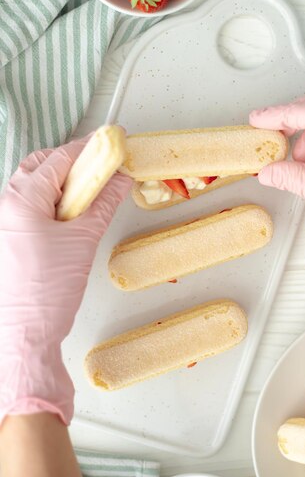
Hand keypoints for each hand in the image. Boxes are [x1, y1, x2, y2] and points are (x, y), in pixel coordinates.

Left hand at [0, 138, 131, 424]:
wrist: (25, 335)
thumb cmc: (48, 291)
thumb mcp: (84, 240)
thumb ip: (104, 202)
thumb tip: (120, 179)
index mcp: (20, 201)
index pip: (58, 159)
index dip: (87, 147)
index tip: (110, 141)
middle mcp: (3, 206)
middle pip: (38, 166)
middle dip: (68, 161)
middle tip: (98, 166)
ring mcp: (1, 223)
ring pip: (30, 186)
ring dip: (58, 182)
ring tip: (86, 192)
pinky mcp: (6, 238)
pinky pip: (27, 206)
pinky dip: (49, 200)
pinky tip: (69, 214)